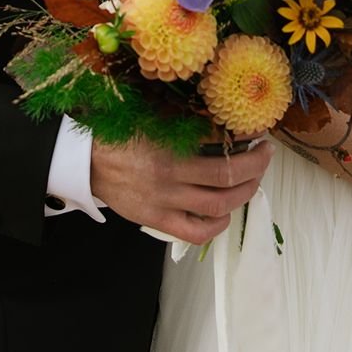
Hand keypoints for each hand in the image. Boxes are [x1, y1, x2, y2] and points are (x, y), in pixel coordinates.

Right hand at [90, 135, 273, 245]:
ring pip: (218, 205)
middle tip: (265, 154)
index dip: (245, 139)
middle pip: (227, 176)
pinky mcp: (157, 220)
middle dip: (255, 166)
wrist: (86, 161)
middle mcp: (171, 176)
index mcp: (169, 146)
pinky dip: (217, 225)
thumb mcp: (153, 118)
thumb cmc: (120, 134)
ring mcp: (165, 202)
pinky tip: (226, 213)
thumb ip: (186, 122)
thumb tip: (223, 120)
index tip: (258, 132)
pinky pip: (196, 232)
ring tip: (254, 180)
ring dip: (244, 192)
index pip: (219, 143)